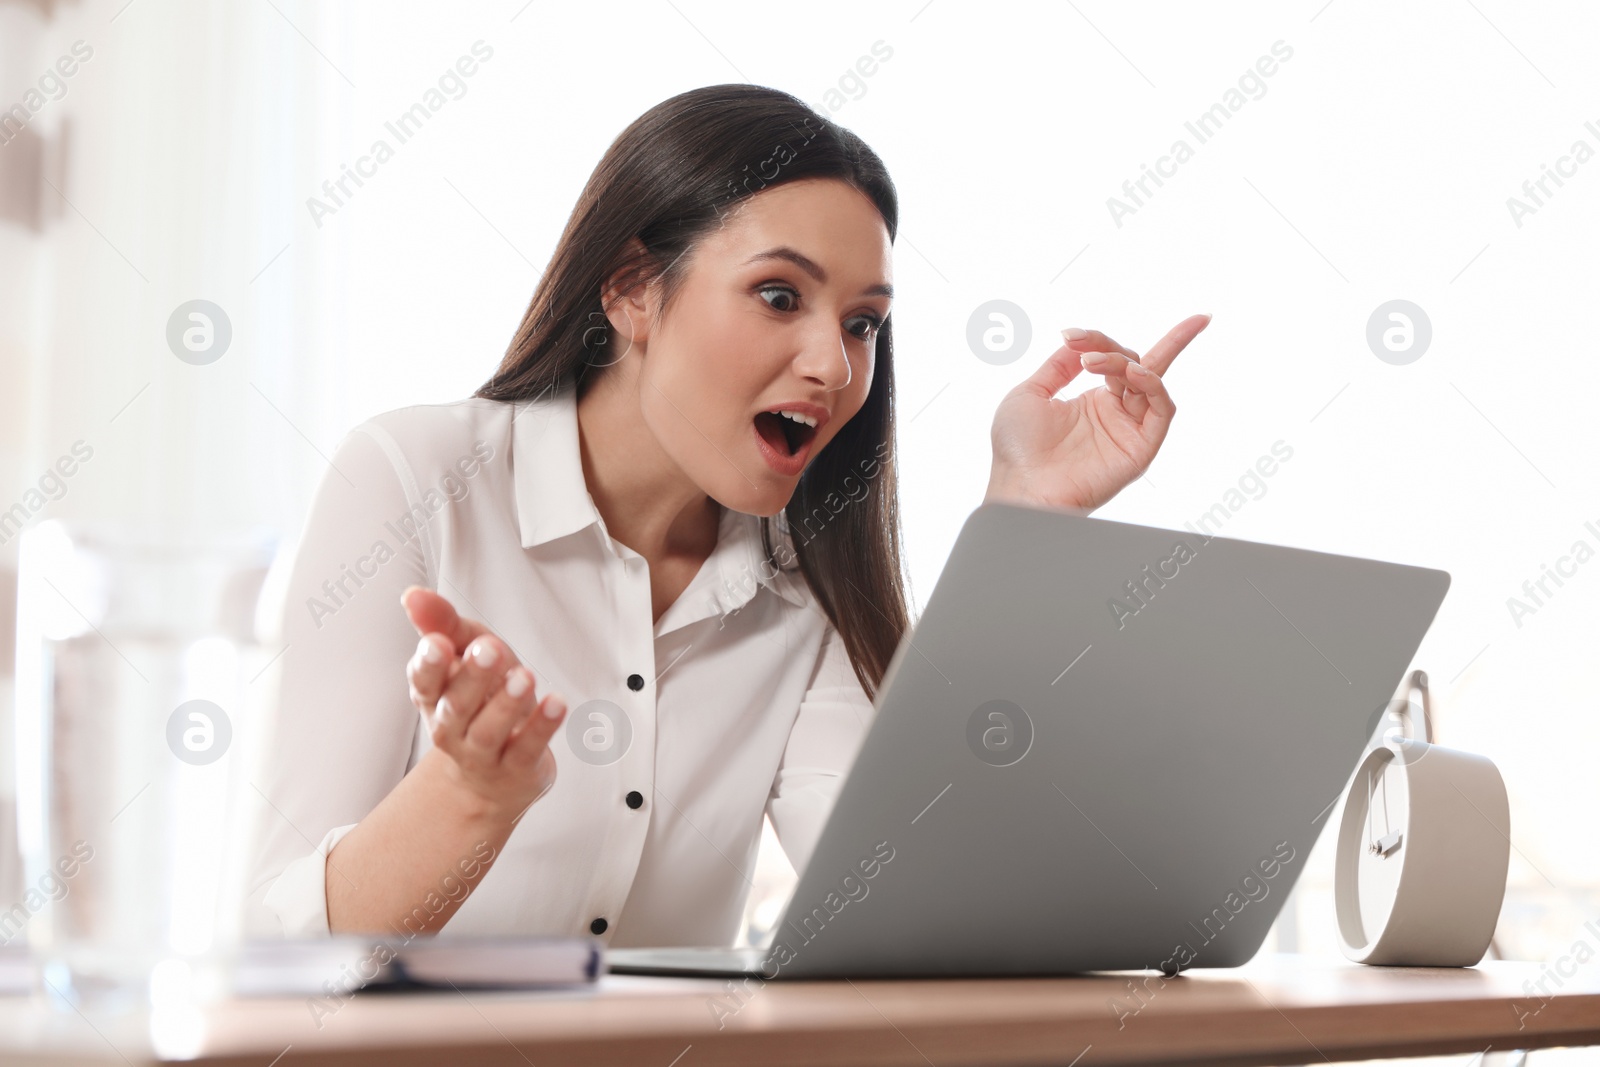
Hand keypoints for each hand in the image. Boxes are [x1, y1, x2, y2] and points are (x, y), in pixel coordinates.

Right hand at [401, 586, 566, 818]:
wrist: (494, 774)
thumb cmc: (480, 698)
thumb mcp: (466, 653)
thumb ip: (444, 624)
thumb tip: (413, 594)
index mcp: (434, 697)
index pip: (424, 681)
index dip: (429, 664)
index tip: (438, 643)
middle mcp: (451, 728)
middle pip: (456, 706)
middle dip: (473, 677)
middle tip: (490, 649)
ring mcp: (483, 754)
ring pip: (489, 731)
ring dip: (506, 703)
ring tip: (524, 677)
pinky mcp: (517, 769)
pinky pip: (527, 749)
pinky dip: (542, 727)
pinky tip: (557, 704)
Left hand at [985, 314, 1209, 512]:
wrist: (1020, 486)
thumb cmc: (1017, 450)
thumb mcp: (1031, 394)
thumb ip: (1059, 366)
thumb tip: (1078, 341)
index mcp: (1092, 402)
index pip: (1112, 359)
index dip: (1096, 339)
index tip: (1068, 334)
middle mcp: (1115, 414)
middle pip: (1145, 366)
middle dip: (1156, 341)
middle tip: (1168, 325)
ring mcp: (1129, 431)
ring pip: (1151, 382)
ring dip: (1128, 363)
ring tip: (1096, 361)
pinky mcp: (1141, 449)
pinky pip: (1162, 411)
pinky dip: (1153, 386)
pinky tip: (1130, 373)